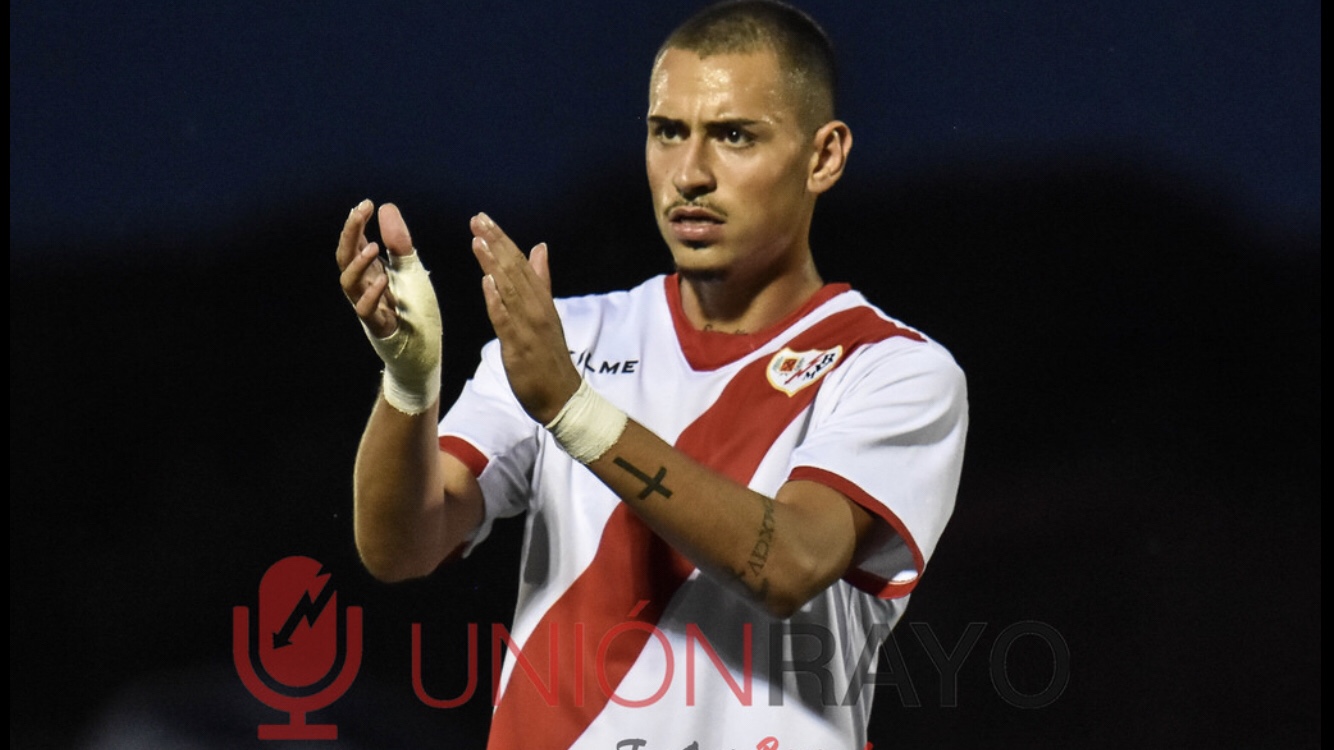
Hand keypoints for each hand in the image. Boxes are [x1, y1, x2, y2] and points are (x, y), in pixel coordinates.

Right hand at [337, 199, 442, 414]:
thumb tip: (386, 207)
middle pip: (345, 257)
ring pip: (348, 283)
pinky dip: (372, 294)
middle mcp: (365, 288)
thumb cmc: (415, 314)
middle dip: (350, 233)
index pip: (355, 243)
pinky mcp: (379, 327)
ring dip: (358, 262)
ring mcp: (369, 308)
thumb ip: (399, 243)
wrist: (422, 355)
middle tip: (360, 212)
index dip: (356, 224)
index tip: (366, 204)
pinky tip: (384, 280)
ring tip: (374, 246)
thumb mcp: (412, 272)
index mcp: (371, 273)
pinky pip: (365, 311)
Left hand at [470, 212, 580, 423]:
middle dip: (495, 244)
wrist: (563, 396)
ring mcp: (529, 327)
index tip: (485, 220)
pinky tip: (486, 282)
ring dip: (494, 265)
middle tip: (477, 220)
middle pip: (515, 271)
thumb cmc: (551, 357)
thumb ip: (540, 281)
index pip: (521, 264)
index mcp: (541, 301)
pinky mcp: (520, 347)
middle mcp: (536, 309)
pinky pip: (506, 321)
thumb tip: (539, 248)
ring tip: (477, 241)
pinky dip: (497, 301)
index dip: (503, 241)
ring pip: (510, 290)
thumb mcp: (547, 313)